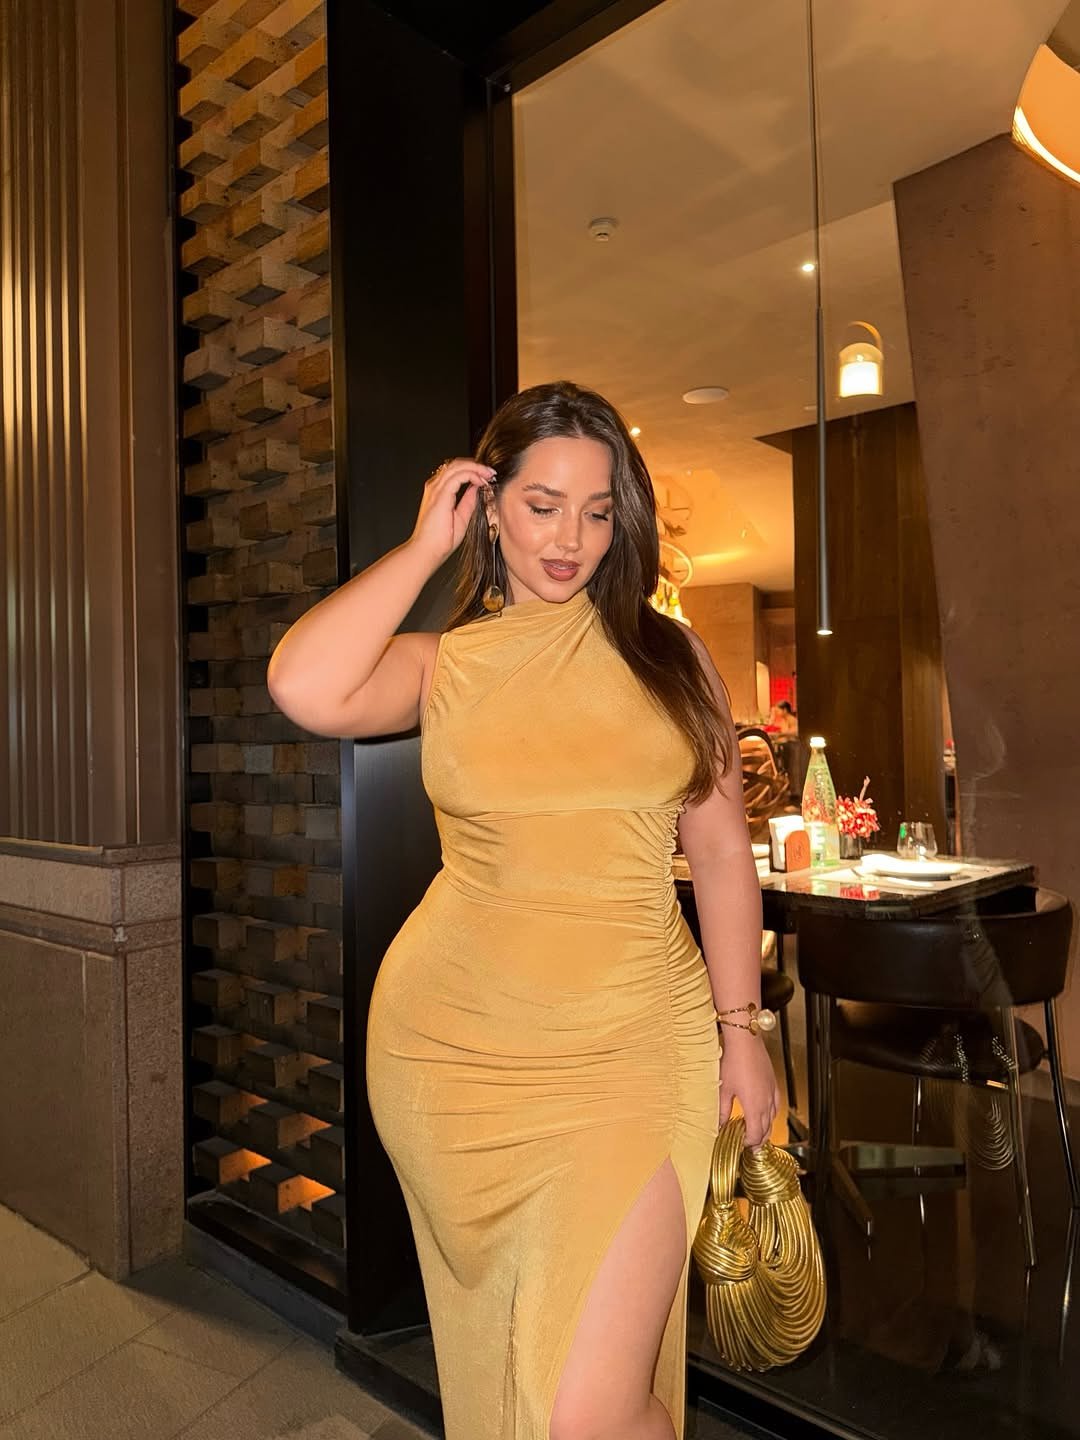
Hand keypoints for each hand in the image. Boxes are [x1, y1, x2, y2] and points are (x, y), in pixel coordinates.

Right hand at [409, 458, 495, 566]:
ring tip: (489, 474)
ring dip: (476, 467)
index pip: (455, 471)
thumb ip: (468, 500)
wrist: (428, 551)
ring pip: (457, 466)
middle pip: (456, 464)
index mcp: (438, 491)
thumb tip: (477, 488)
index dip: (472, 470)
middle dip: (476, 465)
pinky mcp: (440, 494)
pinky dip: (472, 474)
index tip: (487, 476)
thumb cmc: (440, 539)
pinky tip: (481, 481)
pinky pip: (459, 475)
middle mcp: (435, 487)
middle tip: (491, 472)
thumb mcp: (461, 516)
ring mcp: (436, 489)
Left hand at [718, 1030, 781, 1148]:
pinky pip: (776, 1105)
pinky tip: (767, 1113)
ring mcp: (772, 1092)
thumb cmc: (733, 1061)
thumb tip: (718, 1125)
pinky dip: (772, 1114)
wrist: (745, 1041)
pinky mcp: (773, 1083)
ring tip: (758, 1134)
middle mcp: (766, 1102)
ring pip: (772, 1118)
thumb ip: (721, 1111)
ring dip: (766, 1128)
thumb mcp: (723, 1089)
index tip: (742, 1146)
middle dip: (759, 1140)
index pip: (755, 1134)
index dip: (749, 1143)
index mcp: (754, 1106)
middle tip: (752, 1147)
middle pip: (766, 1129)